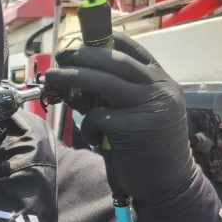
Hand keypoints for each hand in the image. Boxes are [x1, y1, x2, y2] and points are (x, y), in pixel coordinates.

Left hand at [45, 32, 195, 203]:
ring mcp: (149, 107)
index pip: (134, 50)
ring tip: (52, 77)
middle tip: (61, 56)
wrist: (169, 182)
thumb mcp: (142, 112)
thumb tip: (78, 78)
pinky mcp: (135, 127)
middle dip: (83, 56)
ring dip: (72, 77)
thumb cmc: (149, 146)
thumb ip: (120, 94)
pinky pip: (99, 116)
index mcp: (162, 81)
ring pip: (103, 82)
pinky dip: (90, 124)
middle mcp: (160, 89)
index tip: (83, 39)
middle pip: (114, 61)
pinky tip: (96, 137)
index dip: (107, 40)